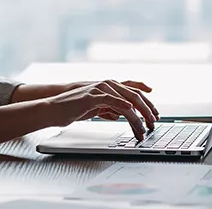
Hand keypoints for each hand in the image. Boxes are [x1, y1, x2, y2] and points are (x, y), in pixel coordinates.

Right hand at [44, 80, 158, 140]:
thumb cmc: (73, 108)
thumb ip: (107, 109)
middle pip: (135, 95)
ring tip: (144, 127)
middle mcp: (108, 85)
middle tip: (154, 123)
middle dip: (148, 110)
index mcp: (109, 87)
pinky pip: (111, 99)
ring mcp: (100, 89)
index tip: (156, 113)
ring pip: (126, 100)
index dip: (147, 102)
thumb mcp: (94, 108)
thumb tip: (118, 115)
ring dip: (138, 116)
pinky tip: (129, 109)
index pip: (134, 91)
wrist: (55, 108)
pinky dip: (121, 103)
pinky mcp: (92, 96)